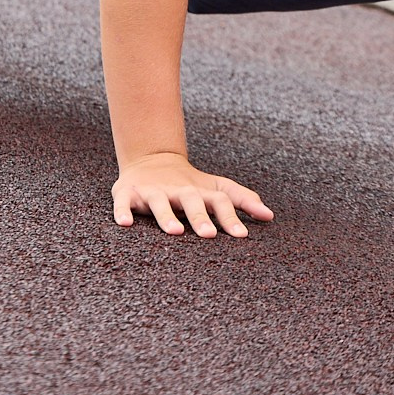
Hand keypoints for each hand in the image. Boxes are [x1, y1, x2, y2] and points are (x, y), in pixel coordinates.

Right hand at [112, 151, 272, 237]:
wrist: (151, 159)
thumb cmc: (189, 185)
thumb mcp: (216, 188)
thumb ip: (241, 200)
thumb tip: (270, 215)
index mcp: (200, 191)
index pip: (219, 200)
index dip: (230, 216)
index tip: (242, 235)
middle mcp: (177, 190)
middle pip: (190, 200)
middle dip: (199, 217)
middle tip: (209, 235)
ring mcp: (152, 191)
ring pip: (159, 202)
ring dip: (166, 216)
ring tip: (175, 232)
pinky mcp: (128, 192)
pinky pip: (123, 202)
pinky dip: (123, 210)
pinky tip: (125, 223)